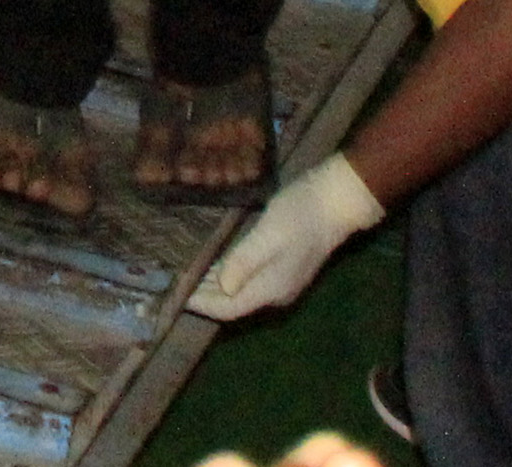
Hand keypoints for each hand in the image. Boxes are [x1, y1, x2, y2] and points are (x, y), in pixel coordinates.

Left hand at [188, 153, 382, 319]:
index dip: (201, 304)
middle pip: (233, 303)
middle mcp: (276, 292)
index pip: (229, 308)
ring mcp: (282, 281)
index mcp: (271, 289)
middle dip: (204, 296)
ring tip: (186, 275)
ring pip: (241, 292)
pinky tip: (214, 264)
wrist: (337, 202)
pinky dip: (228, 274)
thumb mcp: (268, 234)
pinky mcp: (284, 266)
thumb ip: (245, 261)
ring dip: (214, 286)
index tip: (175, 295)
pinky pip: (249, 279)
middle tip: (174, 284)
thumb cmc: (301, 214)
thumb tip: (222, 287)